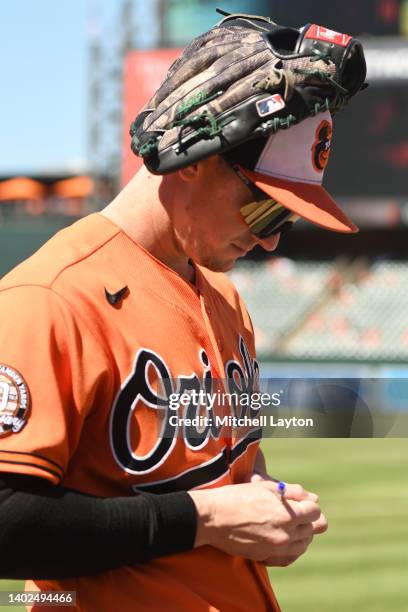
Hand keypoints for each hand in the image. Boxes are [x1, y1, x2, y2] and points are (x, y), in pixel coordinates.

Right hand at [188, 480, 326, 565]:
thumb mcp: (266, 487)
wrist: (213, 518)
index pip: (315, 513)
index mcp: (287, 514)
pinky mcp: (266, 558)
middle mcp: (285, 535)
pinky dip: (291, 550)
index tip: (300, 502)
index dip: (308, 505)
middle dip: (306, 520)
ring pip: (303, 546)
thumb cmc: (238, 497)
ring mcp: (276, 549)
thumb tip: (313, 498)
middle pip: (311, 530)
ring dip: (300, 535)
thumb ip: (293, 492)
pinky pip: (289, 558)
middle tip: (295, 512)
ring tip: (289, 525)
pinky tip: (283, 540)